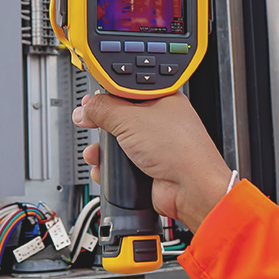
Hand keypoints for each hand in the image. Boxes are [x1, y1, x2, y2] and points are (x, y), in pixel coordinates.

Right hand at [73, 92, 231, 231]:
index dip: (107, 93)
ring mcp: (155, 146)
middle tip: (89, 123)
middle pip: (120, 117)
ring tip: (96, 152)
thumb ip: (104, 108)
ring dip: (102, 149)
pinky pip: (122, 163)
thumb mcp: (131, 119)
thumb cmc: (179, 149)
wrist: (191, 189)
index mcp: (162, 99)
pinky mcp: (148, 167)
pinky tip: (104, 168)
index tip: (90, 100)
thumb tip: (87, 107)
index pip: (128, 90)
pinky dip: (110, 167)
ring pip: (119, 142)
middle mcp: (160, 121)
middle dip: (101, 124)